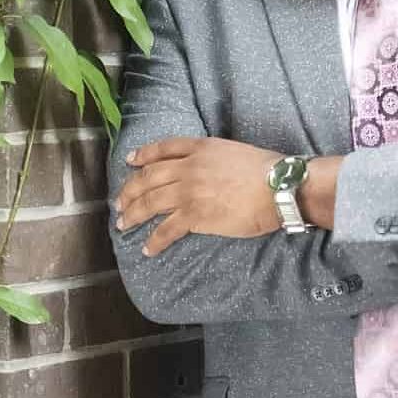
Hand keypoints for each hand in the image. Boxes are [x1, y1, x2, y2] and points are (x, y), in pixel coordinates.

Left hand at [115, 137, 280, 254]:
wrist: (278, 187)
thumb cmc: (265, 170)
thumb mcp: (233, 151)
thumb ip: (213, 158)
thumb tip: (206, 169)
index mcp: (200, 149)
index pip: (163, 148)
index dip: (143, 155)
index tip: (130, 161)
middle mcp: (188, 168)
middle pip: (148, 177)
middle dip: (130, 190)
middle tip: (120, 202)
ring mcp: (189, 192)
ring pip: (150, 202)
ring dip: (133, 214)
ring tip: (123, 223)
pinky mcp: (195, 216)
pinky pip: (166, 230)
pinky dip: (154, 241)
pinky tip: (147, 249)